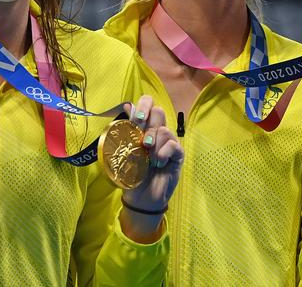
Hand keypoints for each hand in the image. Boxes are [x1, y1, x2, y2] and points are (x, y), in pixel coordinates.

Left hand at [119, 95, 183, 242]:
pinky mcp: (177, 155)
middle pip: (158, 111)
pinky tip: (158, 162)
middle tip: (140, 137)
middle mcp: (156, 131)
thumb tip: (127, 106)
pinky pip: (173, 145)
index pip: (148, 104)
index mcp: (143, 127)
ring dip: (153, 142)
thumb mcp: (124, 151)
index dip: (144, 105)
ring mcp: (168, 143)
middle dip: (147, 122)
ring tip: (148, 156)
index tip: (137, 117)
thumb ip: (127, 129)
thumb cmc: (131, 173)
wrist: (140, 197)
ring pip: (164, 129)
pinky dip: (163, 152)